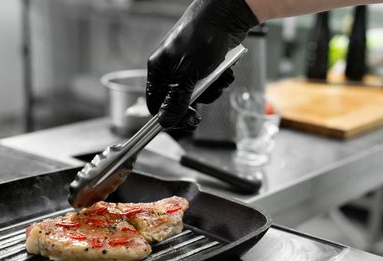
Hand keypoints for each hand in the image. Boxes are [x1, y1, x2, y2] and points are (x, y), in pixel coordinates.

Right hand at [146, 0, 257, 129]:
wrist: (227, 15)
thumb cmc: (202, 37)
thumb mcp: (187, 74)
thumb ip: (177, 99)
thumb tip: (165, 121)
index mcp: (159, 70)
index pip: (155, 103)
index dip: (168, 116)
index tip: (184, 123)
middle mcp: (171, 69)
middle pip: (177, 101)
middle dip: (194, 105)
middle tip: (200, 115)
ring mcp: (188, 67)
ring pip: (197, 94)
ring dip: (211, 92)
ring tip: (218, 80)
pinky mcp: (205, 65)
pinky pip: (210, 83)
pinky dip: (219, 81)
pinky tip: (225, 72)